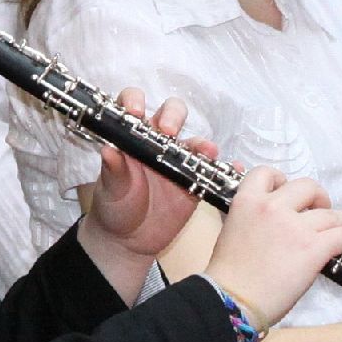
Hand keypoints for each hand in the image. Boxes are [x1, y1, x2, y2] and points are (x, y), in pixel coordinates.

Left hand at [78, 92, 205, 295]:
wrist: (129, 240)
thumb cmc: (115, 207)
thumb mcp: (111, 189)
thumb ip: (112, 170)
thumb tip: (108, 150)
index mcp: (131, 137)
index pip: (133, 105)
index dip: (135, 101)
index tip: (136, 113)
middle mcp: (157, 142)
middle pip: (172, 114)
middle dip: (173, 116)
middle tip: (169, 131)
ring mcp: (178, 160)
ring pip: (195, 141)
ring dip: (202, 143)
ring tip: (206, 152)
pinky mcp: (195, 180)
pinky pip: (212, 170)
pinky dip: (224, 168)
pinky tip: (233, 169)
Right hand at [205, 166, 341, 331]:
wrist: (231, 302)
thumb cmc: (227, 276)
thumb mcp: (231, 233)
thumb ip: (250, 218)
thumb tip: (266, 219)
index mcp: (246, 202)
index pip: (266, 173)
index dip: (280, 180)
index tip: (288, 191)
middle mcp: (272, 207)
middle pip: (306, 187)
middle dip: (318, 197)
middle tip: (321, 209)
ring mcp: (294, 227)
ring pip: (330, 213)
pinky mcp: (312, 248)